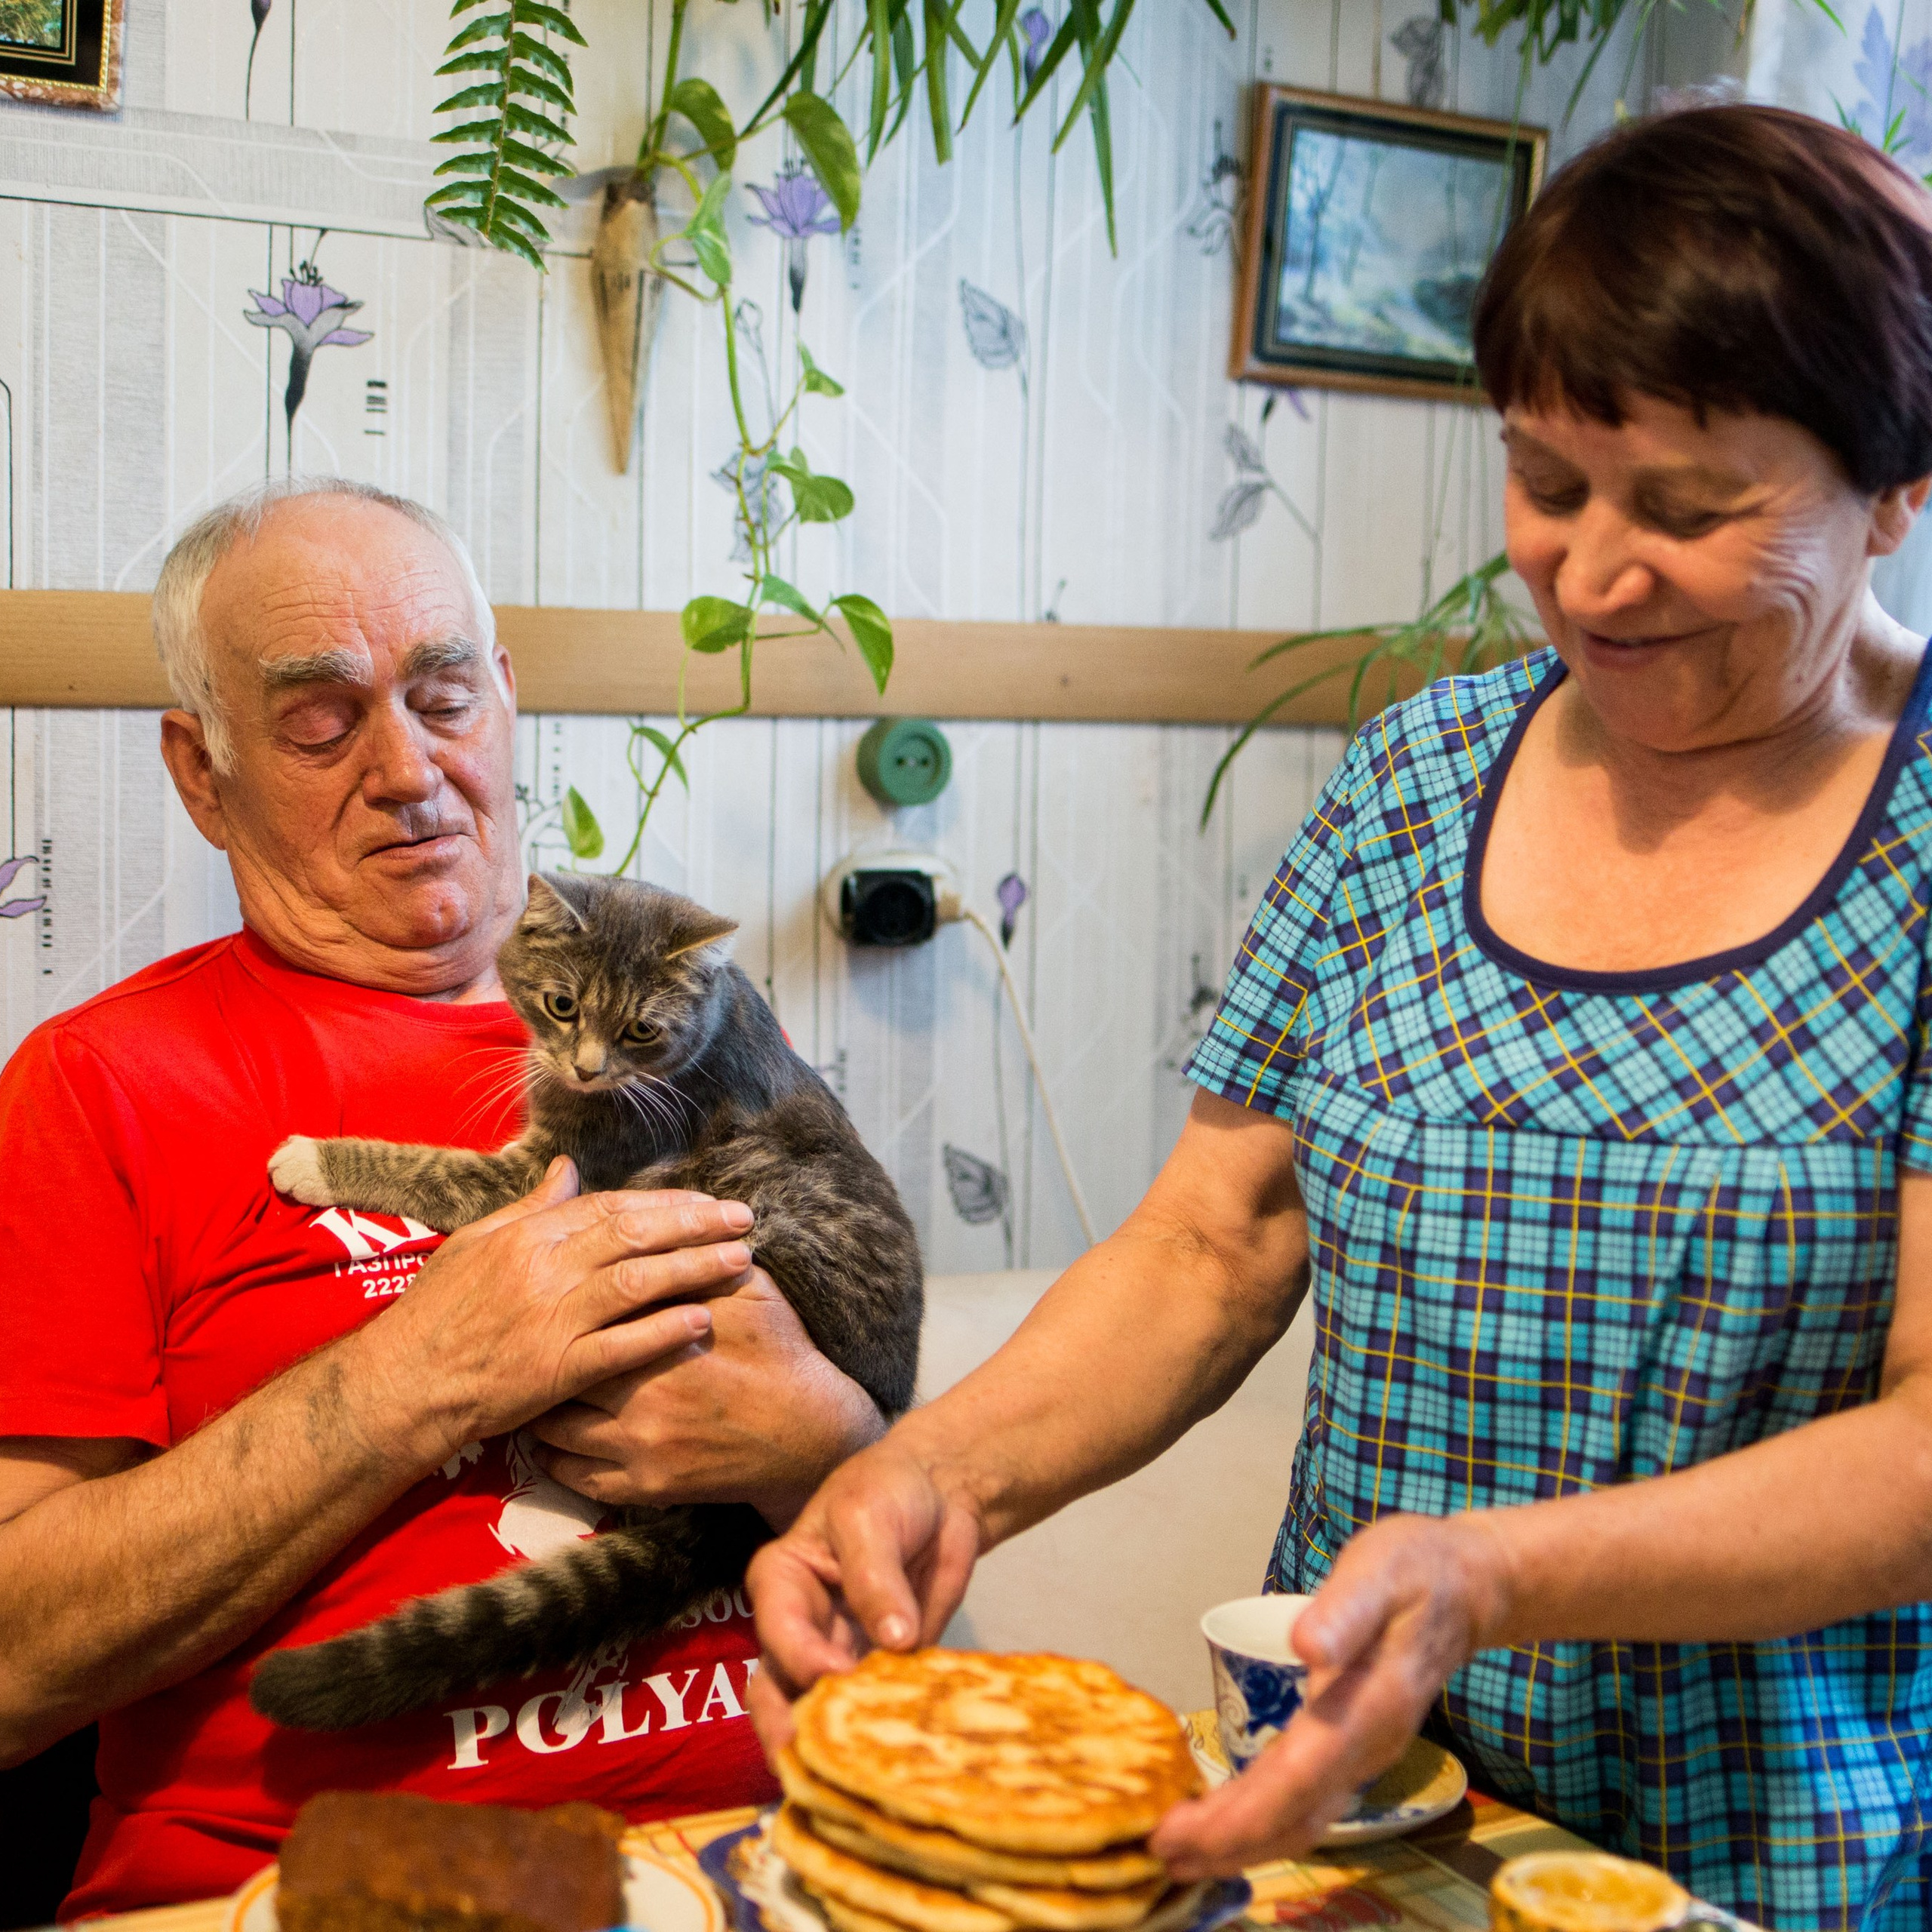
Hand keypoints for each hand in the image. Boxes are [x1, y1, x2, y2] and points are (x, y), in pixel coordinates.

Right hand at [349, 1158, 759, 1468]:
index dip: (665, 1202)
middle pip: (635, 1236)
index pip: (610, 1207)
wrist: (402, 1385)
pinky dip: (663, 1332)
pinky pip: (621, 1347)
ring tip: (741, 1261)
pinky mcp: (556, 1370)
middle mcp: (544, 1270)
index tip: (706, 1200)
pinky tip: (702, 1322)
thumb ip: (530, 1208)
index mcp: (527, 1236)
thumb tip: (569, 1168)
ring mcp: (552, 1320)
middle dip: (696, 1225)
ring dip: (695, 1269)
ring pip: (638, 1284)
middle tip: (744, 1219)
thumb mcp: (474, 1245)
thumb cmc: (434, 1314)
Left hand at [526, 1266, 884, 1527]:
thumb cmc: (783, 1353)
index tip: (549, 1292)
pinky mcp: (645, 1487)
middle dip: (542, 1354)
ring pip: (554, 1428)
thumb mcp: (752, 1292)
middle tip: (528, 1337)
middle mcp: (641, 1396)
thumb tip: (667, 1221)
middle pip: (560, 1371)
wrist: (811, 1435)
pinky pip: (575, 1475)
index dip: (564, 1302)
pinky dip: (555, 1457)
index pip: (589, 1314)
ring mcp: (639, 1447)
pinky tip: (553, 1437)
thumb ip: (703, 1261)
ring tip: (536, 1387)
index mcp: (663, 1339)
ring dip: (541, 1407)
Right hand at [744, 1433, 984, 1754]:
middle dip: (788, 1732)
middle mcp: (800, 1629)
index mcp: (781, 1583)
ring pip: (819, 1713)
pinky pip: (876, 1708)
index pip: (779, 1631)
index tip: (837, 1674)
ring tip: (858, 1773)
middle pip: (778, 1690)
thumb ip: (875, 1578)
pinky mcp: (883, 1672)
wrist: (940, 1492)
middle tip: (814, 1765)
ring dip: (836, 1743)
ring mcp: (841, 1657)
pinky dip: (885, 1732)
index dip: (803, 1659)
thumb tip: (894, 1642)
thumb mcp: (869, 1516)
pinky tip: (905, 1755)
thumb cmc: (887, 1491)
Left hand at [1149, 1513, 1515, 1876]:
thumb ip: (1344, 1611)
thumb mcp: (1379, 1571)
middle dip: (1227, 1845)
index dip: (1239, 1816)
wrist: (1471, 1587)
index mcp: (1370, 1707)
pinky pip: (1308, 1804)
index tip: (1181, 1832)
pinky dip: (1263, 1824)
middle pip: (1296, 1818)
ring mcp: (1366, 1754)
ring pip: (1303, 1820)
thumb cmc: (1417, 1570)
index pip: (1297, 1779)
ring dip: (1241, 1844)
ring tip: (1179, 1852)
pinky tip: (1226, 1822)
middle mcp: (1369, 1746)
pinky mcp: (1356, 1749)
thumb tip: (1305, 1646)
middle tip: (1160, 1855)